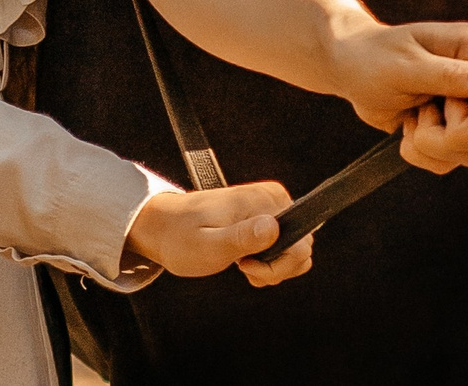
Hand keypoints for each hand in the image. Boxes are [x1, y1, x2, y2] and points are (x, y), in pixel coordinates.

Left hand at [123, 181, 313, 285]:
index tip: (246, 267)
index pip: (300, 242)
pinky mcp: (266, 219)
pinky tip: (247, 264)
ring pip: (297, 250)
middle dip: (277, 269)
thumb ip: (240, 238)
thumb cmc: (181, 237)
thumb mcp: (207, 245)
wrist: (164, 228)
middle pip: (303, 247)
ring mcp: (272, 208)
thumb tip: (273, 228)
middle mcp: (274, 199)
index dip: (278, 265)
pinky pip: (285, 248)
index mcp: (266, 199)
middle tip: (244, 269)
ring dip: (274, 268)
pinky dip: (270, 264)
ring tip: (244, 266)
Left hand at [323, 17, 467, 170]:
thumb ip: (450, 74)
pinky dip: (424, 154)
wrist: (348, 68)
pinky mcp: (451, 130)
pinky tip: (407, 129)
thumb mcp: (407, 65)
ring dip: (434, 144)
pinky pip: (452, 160)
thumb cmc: (372, 56)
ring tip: (411, 117)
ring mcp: (467, 108)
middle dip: (459, 136)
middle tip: (423, 116)